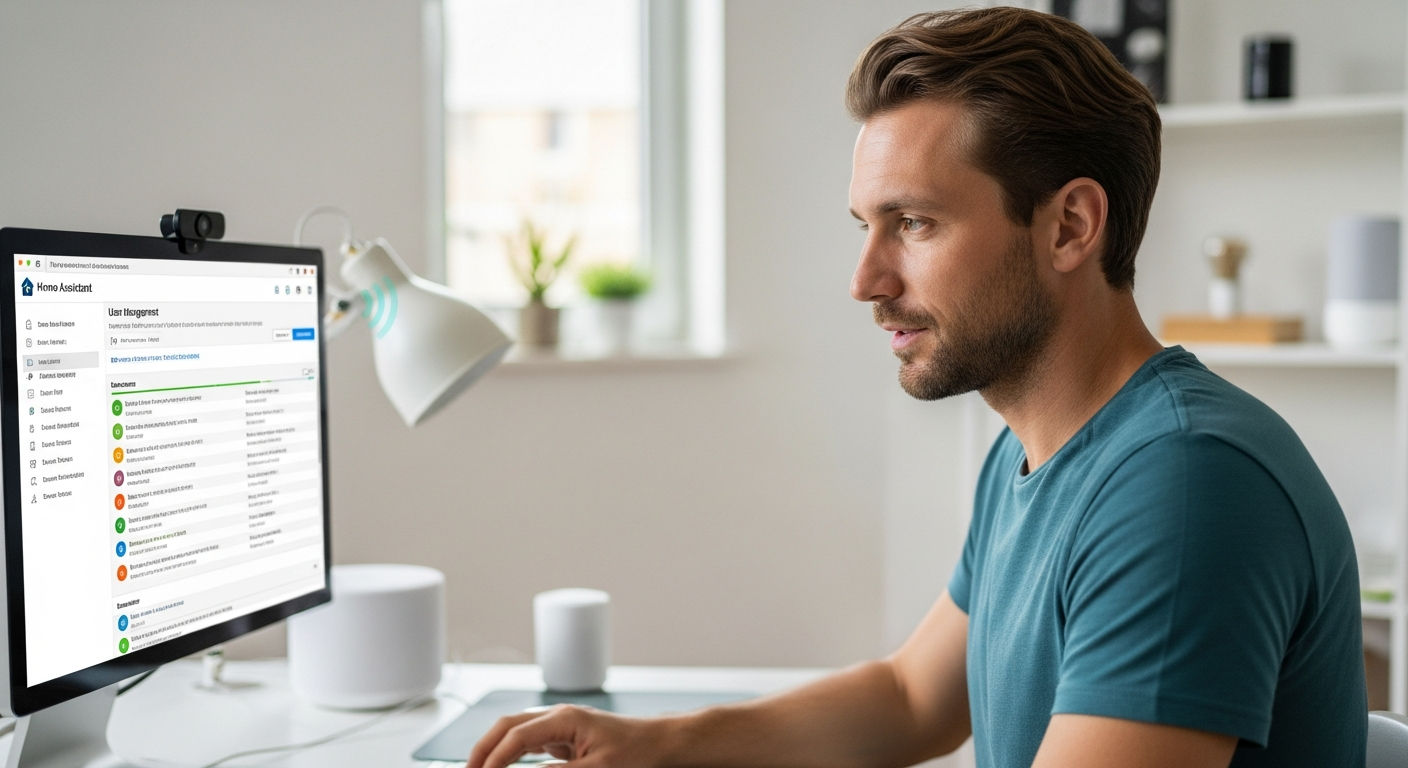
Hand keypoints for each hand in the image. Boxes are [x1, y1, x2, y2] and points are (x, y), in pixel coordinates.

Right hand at [468, 704, 670, 767]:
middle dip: (484, 749)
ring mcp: (560, 725)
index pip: (516, 736)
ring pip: (515, 732)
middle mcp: (558, 716)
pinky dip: (511, 754)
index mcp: (565, 718)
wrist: (660, 743)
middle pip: (507, 726)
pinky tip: (504, 767)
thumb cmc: (637, 751)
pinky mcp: (565, 737)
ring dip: (495, 750)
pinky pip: (529, 743)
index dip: (495, 759)